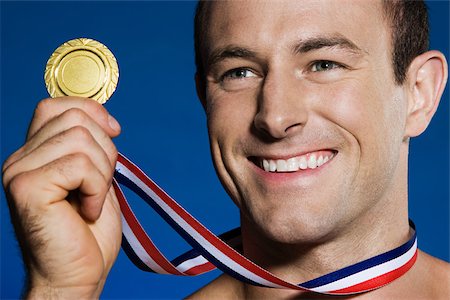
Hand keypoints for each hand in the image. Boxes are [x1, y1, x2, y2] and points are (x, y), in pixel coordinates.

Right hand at [2, 97, 121, 297]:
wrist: (76, 275)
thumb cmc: (87, 232)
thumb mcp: (95, 178)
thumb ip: (91, 147)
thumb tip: (106, 119)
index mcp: (35, 153)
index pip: (57, 105)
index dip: (92, 111)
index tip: (115, 132)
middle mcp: (20, 158)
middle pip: (75, 118)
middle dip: (105, 150)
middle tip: (100, 184)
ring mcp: (19, 172)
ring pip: (81, 139)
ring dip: (102, 173)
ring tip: (92, 200)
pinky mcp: (27, 188)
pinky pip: (79, 165)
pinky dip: (96, 188)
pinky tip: (88, 210)